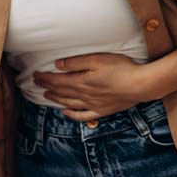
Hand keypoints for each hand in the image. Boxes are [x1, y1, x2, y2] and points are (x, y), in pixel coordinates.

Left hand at [32, 53, 155, 121]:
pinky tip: (66, 112)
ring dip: (56, 99)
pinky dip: (72, 115)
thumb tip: (58, 65)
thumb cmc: (120, 68)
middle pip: (61, 92)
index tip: (35, 75)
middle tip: (37, 83)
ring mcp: (93, 105)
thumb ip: (76, 63)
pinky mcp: (102, 111)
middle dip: (47, 87)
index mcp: (81, 82)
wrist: (140, 85)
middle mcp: (84, 95)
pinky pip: (83, 116)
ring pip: (69, 103)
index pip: (57, 81)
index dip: (45, 78)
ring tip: (47, 95)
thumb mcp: (96, 60)